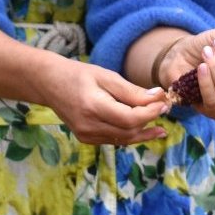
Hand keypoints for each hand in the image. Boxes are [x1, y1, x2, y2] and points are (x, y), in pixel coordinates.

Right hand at [42, 60, 172, 145]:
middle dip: (149, 122)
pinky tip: (141, 129)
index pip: (130, 118)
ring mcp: (86, 135)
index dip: (150, 113)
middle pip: (129, 131)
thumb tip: (158, 97)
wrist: (49, 83)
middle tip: (165, 111)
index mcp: (94, 107)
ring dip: (143, 132)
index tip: (164, 103)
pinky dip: (129, 134)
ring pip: (123, 139)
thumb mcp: (106, 76)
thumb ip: (132, 91)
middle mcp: (89, 126)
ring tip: (160, 128)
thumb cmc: (79, 74)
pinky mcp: (86, 138)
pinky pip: (114, 139)